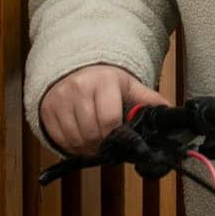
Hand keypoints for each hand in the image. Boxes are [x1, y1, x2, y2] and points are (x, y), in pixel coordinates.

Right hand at [40, 63, 169, 155]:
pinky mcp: (47, 110)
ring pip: (75, 139)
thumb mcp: (127, 85)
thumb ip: (146, 98)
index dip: (116, 136)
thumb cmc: (104, 80)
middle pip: (92, 133)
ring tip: (95, 141)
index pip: (109, 120)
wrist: (72, 68)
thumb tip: (167, 111)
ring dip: (87, 147)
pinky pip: (59, 139)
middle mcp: (79, 88)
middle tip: (107, 143)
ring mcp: (60, 99)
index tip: (119, 138)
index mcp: (103, 81)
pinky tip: (80, 139)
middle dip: (102, 144)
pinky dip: (71, 146)